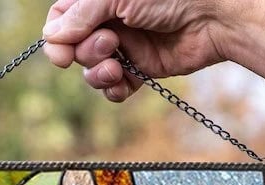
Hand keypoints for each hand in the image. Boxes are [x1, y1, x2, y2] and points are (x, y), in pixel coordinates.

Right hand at [42, 0, 236, 101]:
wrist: (212, 16)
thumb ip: (81, 14)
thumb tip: (52, 37)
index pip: (61, 18)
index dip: (56, 38)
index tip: (61, 54)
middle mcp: (108, 20)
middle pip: (74, 48)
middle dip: (86, 52)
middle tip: (109, 43)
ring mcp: (124, 46)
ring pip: (91, 71)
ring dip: (98, 74)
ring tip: (118, 66)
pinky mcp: (139, 69)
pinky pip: (114, 89)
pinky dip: (114, 91)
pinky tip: (124, 84)